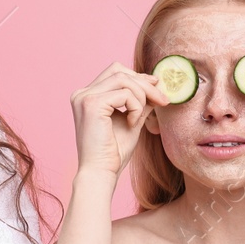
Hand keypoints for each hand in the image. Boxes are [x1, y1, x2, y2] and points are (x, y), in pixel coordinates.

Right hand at [70, 62, 168, 178]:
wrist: (101, 173)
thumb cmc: (114, 153)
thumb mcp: (132, 120)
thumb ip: (140, 102)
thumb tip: (155, 84)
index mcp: (87, 96)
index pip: (115, 72)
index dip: (138, 77)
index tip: (157, 89)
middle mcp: (82, 93)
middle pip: (118, 70)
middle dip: (144, 83)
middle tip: (162, 100)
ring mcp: (84, 97)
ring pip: (123, 79)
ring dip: (142, 96)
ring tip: (142, 117)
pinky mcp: (91, 104)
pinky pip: (124, 94)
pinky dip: (136, 107)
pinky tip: (133, 124)